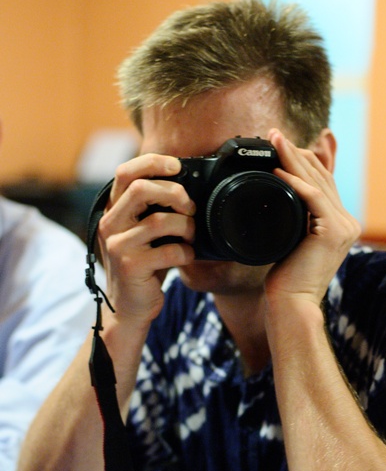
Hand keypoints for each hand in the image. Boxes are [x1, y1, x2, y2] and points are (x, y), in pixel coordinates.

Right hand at [97, 152, 195, 325]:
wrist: (130, 308)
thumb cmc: (145, 266)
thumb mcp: (145, 233)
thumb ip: (154, 209)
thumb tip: (186, 184)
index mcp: (113, 210)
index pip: (125, 172)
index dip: (152, 162)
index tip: (178, 166)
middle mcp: (110, 224)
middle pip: (142, 188)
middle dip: (175, 193)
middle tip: (190, 208)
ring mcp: (118, 245)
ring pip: (161, 220)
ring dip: (186, 227)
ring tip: (190, 237)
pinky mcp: (131, 266)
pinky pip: (170, 250)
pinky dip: (186, 253)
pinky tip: (186, 257)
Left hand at [265, 129, 360, 308]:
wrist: (292, 302)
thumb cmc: (286, 277)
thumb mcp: (290, 237)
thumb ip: (293, 214)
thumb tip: (277, 191)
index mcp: (340, 223)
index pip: (323, 181)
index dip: (303, 159)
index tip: (280, 143)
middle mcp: (348, 222)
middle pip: (322, 177)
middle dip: (296, 152)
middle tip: (274, 133)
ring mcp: (345, 226)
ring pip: (317, 182)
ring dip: (293, 158)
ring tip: (274, 140)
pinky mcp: (334, 232)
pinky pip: (313, 198)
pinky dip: (294, 182)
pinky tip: (277, 170)